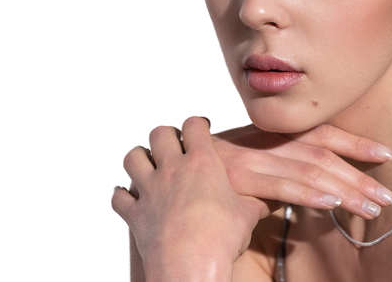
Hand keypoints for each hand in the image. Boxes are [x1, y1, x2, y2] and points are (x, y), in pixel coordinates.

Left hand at [112, 117, 267, 281]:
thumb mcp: (249, 214)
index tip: (201, 130)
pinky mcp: (135, 214)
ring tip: (149, 164)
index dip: (197, 125)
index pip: (194, 125)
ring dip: (140, 158)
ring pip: (133, 157)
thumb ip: (255, 199)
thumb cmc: (222, 239)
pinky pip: (119, 197)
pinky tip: (130, 197)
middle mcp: (172, 170)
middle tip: (175, 145)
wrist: (191, 267)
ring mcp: (150, 190)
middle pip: (159, 133)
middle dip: (167, 135)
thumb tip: (272, 198)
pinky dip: (123, 196)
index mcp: (202, 163)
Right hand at [213, 124, 391, 219]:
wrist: (171, 172)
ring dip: (346, 190)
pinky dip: (309, 196)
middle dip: (359, 175)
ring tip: (373, 208)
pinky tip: (332, 206)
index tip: (386, 155)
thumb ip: (281, 169)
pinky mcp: (239, 179)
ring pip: (310, 171)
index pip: (322, 133)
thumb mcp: (251, 164)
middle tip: (388, 197)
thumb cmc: (215, 174)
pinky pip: (280, 187)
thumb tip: (315, 188)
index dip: (355, 142)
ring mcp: (253, 159)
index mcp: (273, 135)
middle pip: (323, 154)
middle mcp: (266, 142)